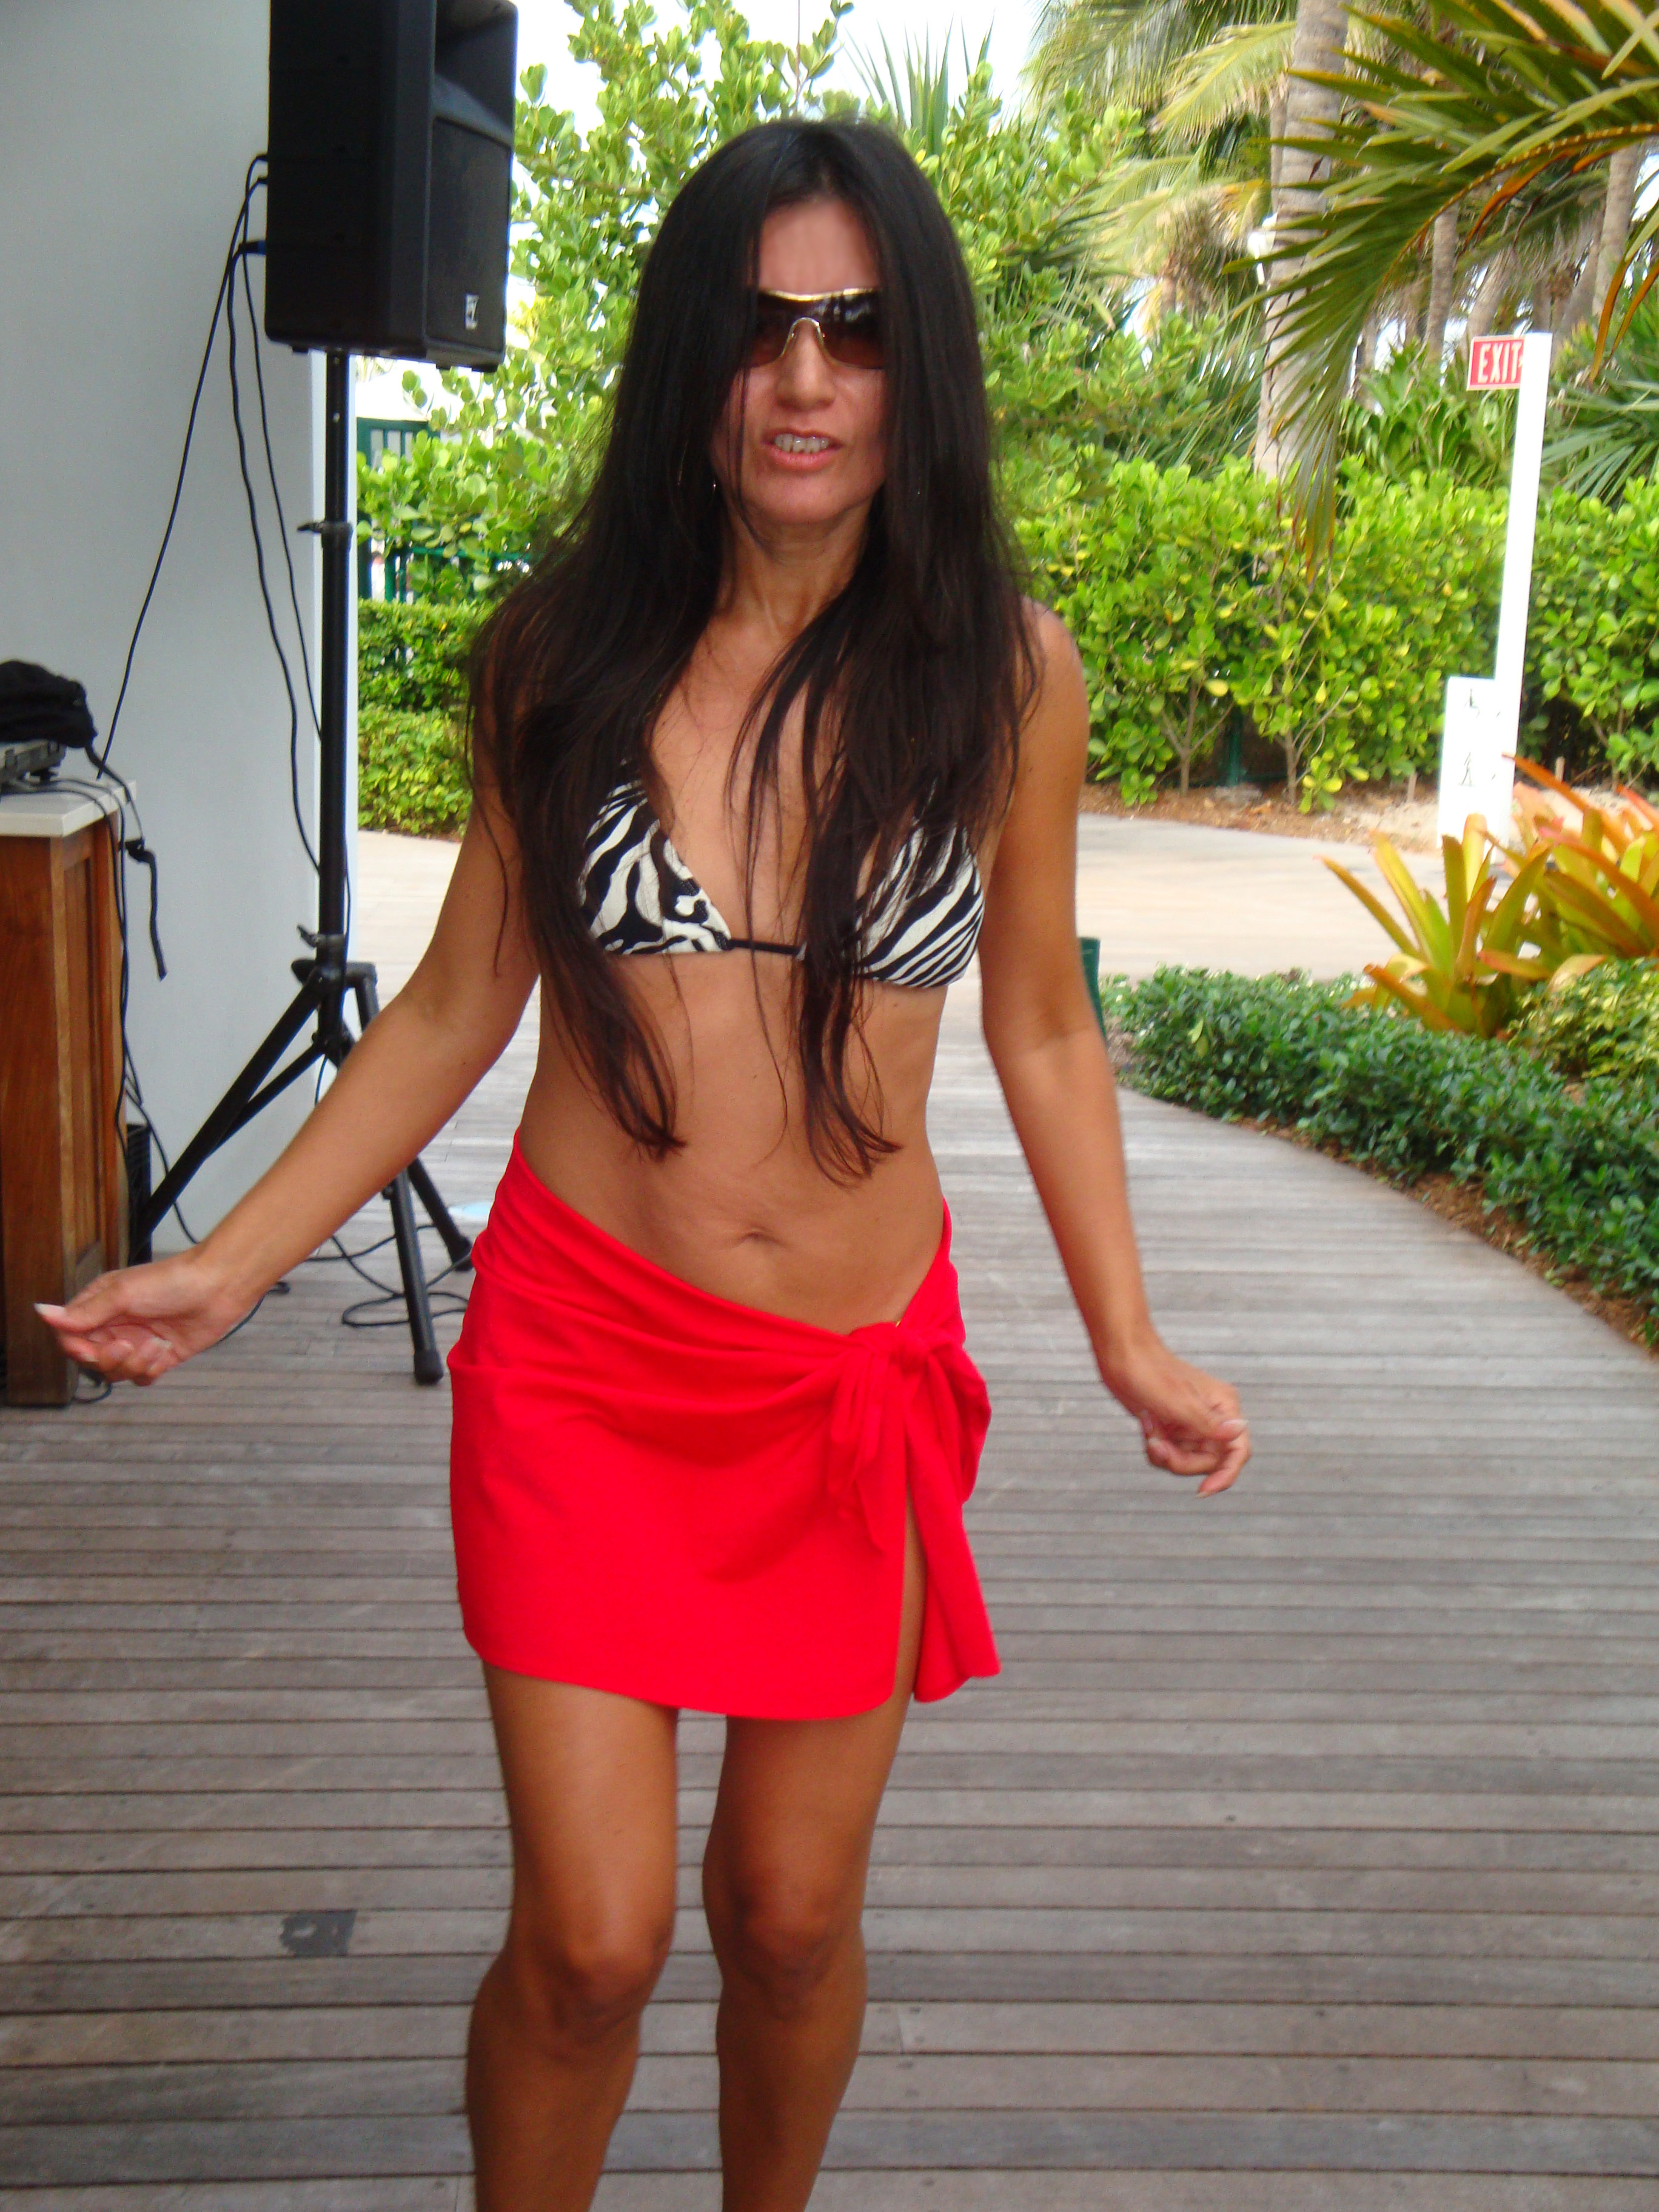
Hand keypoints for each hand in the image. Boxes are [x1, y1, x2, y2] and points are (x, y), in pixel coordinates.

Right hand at [35, 1251, 254, 1387]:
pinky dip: (151, 1370)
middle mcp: (115, 1325)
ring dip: (134, 1364)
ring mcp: (137, 1341)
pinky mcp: (160, 1356)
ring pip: (116, 1372)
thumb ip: (84, 1311)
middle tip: (129, 1344)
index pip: (70, 1337)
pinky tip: (166, 1352)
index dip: (76, 1348)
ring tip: (155, 1345)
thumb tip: (42, 1313)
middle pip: (92, 1360)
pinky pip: (142, 1377)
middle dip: (109, 1358)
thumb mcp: (123, 1294)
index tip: (88, 1348)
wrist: (219, 1287)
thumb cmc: (173, 1280)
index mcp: (100, 1306)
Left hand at [1098, 1326, 1248, 1496]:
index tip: (1203, 1491)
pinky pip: (1170, 1454)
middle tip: (1157, 1445)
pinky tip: (1146, 1426)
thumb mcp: (1179, 1402)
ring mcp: (1192, 1423)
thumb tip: (1238, 1431)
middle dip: (1180, 1460)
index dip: (1226, 1475)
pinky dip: (1155, 1447)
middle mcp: (1212, 1417)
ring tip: (1149, 1431)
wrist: (1121, 1355)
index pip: (1237, 1451)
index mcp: (1224, 1407)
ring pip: (1187, 1461)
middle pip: (1208, 1462)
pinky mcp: (1174, 1427)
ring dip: (1165, 1453)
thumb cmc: (1149, 1371)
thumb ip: (1208, 1422)